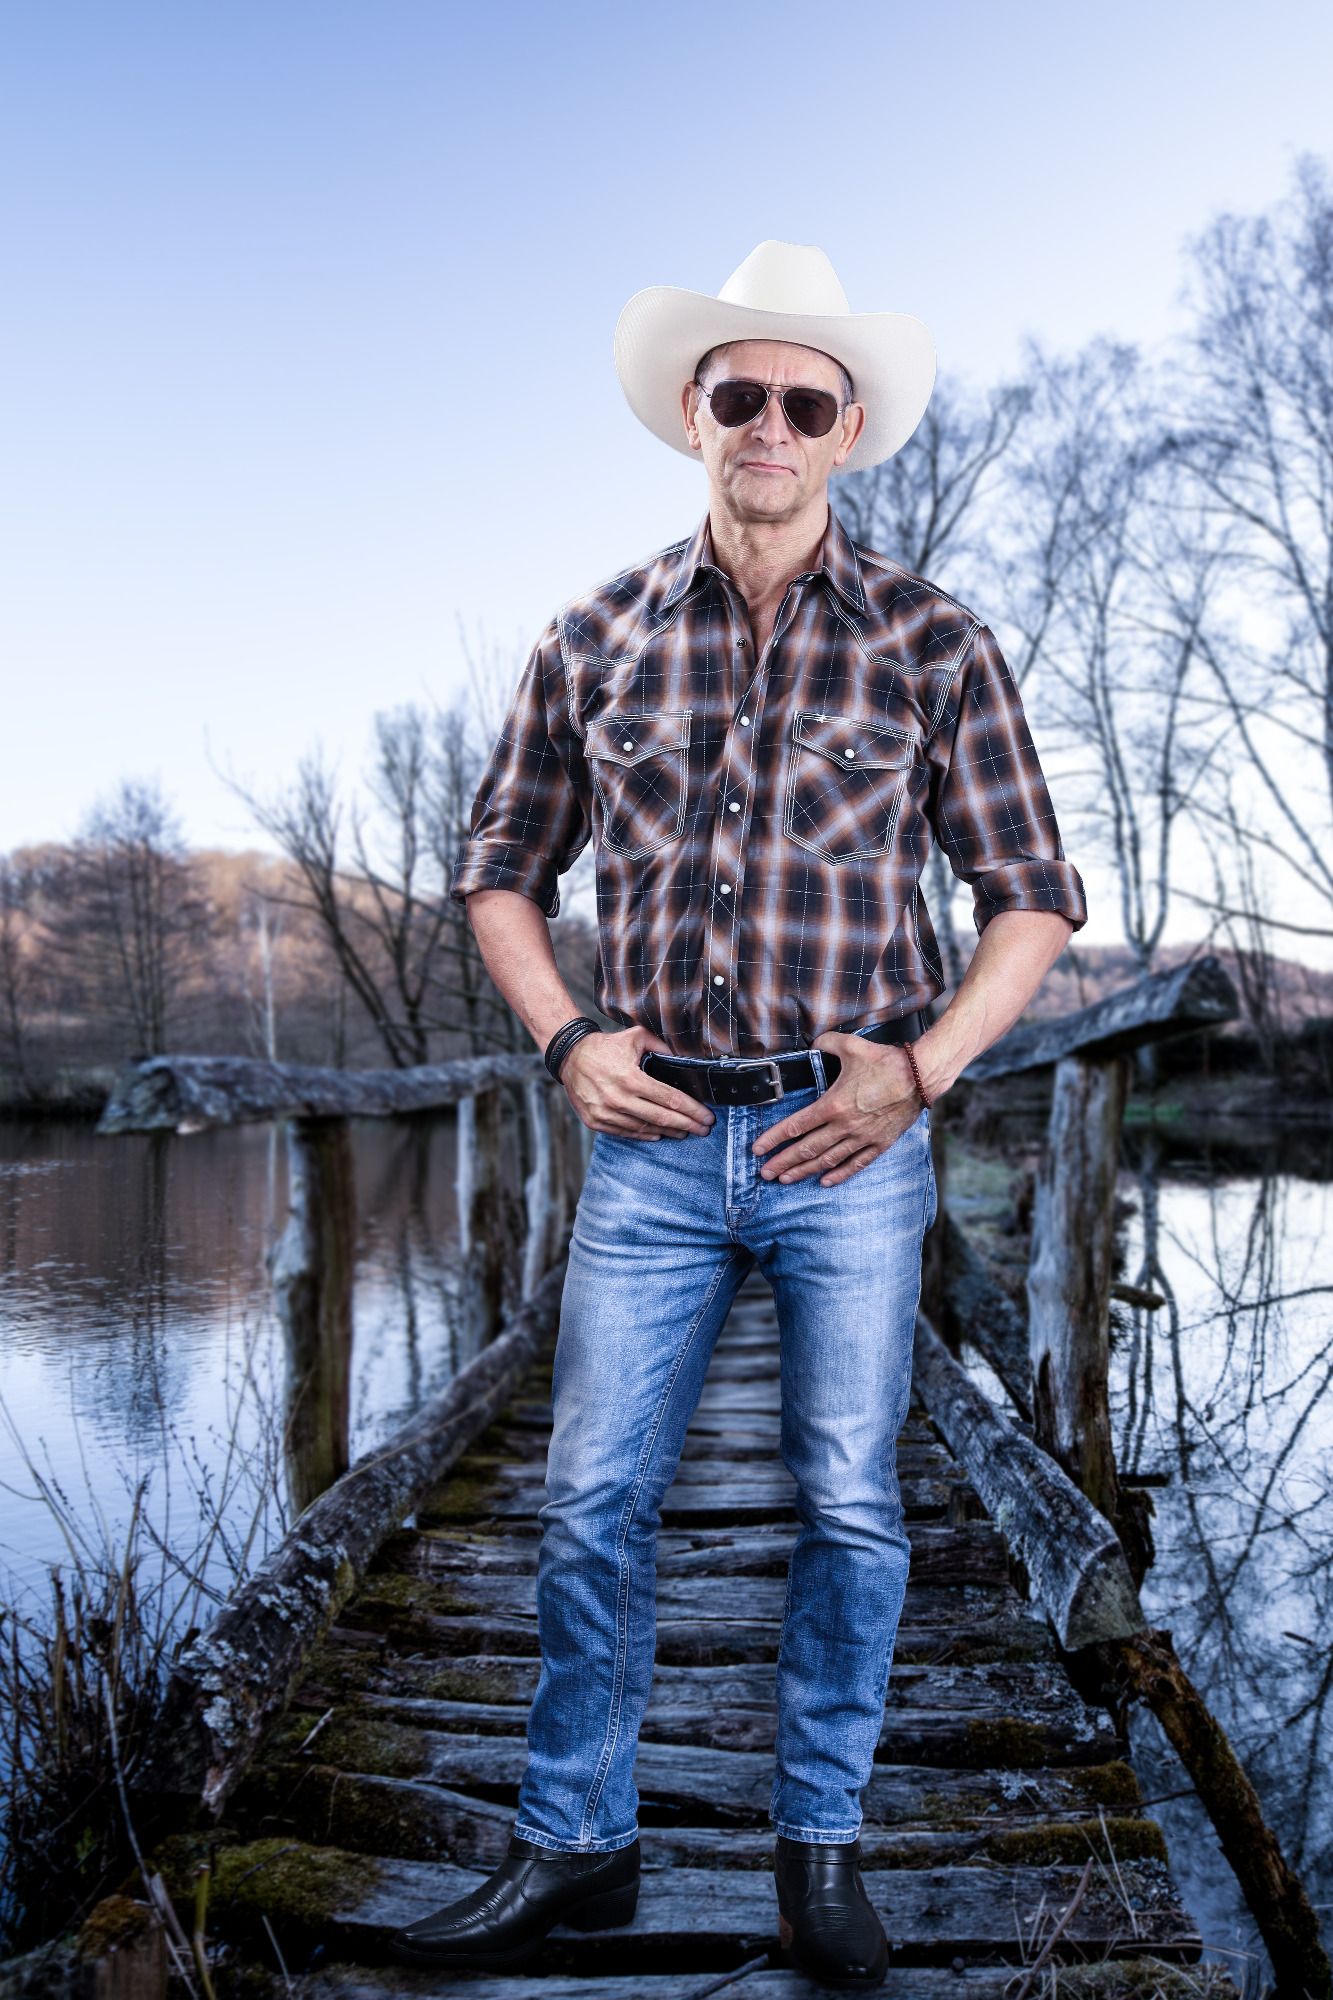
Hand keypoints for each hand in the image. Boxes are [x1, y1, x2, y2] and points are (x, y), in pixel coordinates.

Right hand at [561, 1025, 715, 1140]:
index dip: (692, 1111)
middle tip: (703, 1129)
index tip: (707, 1117)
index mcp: (630, 1078)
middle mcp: (618, 1098)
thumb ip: (661, 1046)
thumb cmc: (605, 1047)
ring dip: (669, 1132)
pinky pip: (626, 1132)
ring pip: (645, 1128)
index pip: (669, 1099)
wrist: (570, 1057)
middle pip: (662, 1118)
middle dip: (687, 1125)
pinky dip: (645, 1134)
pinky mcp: (595, 1121)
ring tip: (685, 1132)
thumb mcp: (635, 1037)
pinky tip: (659, 1134)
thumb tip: (684, 1058)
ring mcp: (605, 1113)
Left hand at [751, 1032, 921, 1185]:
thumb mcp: (851, 1046)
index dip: (774, 1139)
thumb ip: (826, 1044)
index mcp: (833, 1104)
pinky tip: (825, 1181)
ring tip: (786, 1179)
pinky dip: (839, 1174)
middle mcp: (845, 1126)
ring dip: (804, 1171)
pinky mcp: (879, 1143)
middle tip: (765, 1173)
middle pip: (807, 1149)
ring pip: (828, 1160)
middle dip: (783, 1162)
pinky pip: (856, 1164)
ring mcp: (863, 1138)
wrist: (921, 1076)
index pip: (796, 1126)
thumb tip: (813, 1043)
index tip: (758, 1149)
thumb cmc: (886, 1061)